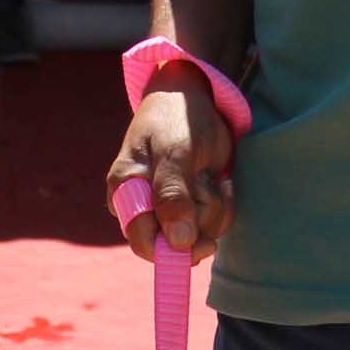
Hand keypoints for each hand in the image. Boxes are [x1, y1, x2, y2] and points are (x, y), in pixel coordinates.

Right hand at [108, 71, 235, 264]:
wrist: (195, 98)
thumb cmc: (176, 117)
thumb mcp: (175, 150)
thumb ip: (172, 194)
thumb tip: (177, 241)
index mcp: (126, 192)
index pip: (142, 242)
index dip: (170, 251)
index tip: (203, 243)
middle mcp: (144, 206)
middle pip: (176, 243)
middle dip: (200, 216)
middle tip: (205, 181)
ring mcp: (169, 208)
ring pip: (201, 232)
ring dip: (214, 204)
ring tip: (208, 171)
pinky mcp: (192, 206)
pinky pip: (215, 222)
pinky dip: (223, 201)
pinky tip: (216, 177)